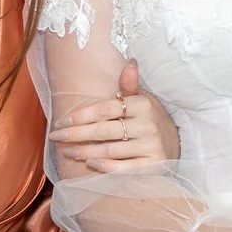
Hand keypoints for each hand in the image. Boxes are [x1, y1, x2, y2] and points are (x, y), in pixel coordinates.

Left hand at [51, 62, 179, 174]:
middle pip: (103, 130)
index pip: (105, 109)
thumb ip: (130, 86)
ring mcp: (151, 147)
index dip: (81, 115)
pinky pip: (123, 168)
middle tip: (56, 137)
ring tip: (67, 152)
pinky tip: (89, 163)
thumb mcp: (142, 101)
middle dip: (76, 134)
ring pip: (109, 150)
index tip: (61, 121)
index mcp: (143, 104)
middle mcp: (148, 125)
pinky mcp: (153, 166)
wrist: (176, 146)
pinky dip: (104, 166)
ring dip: (84, 151)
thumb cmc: (149, 120)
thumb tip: (130, 63)